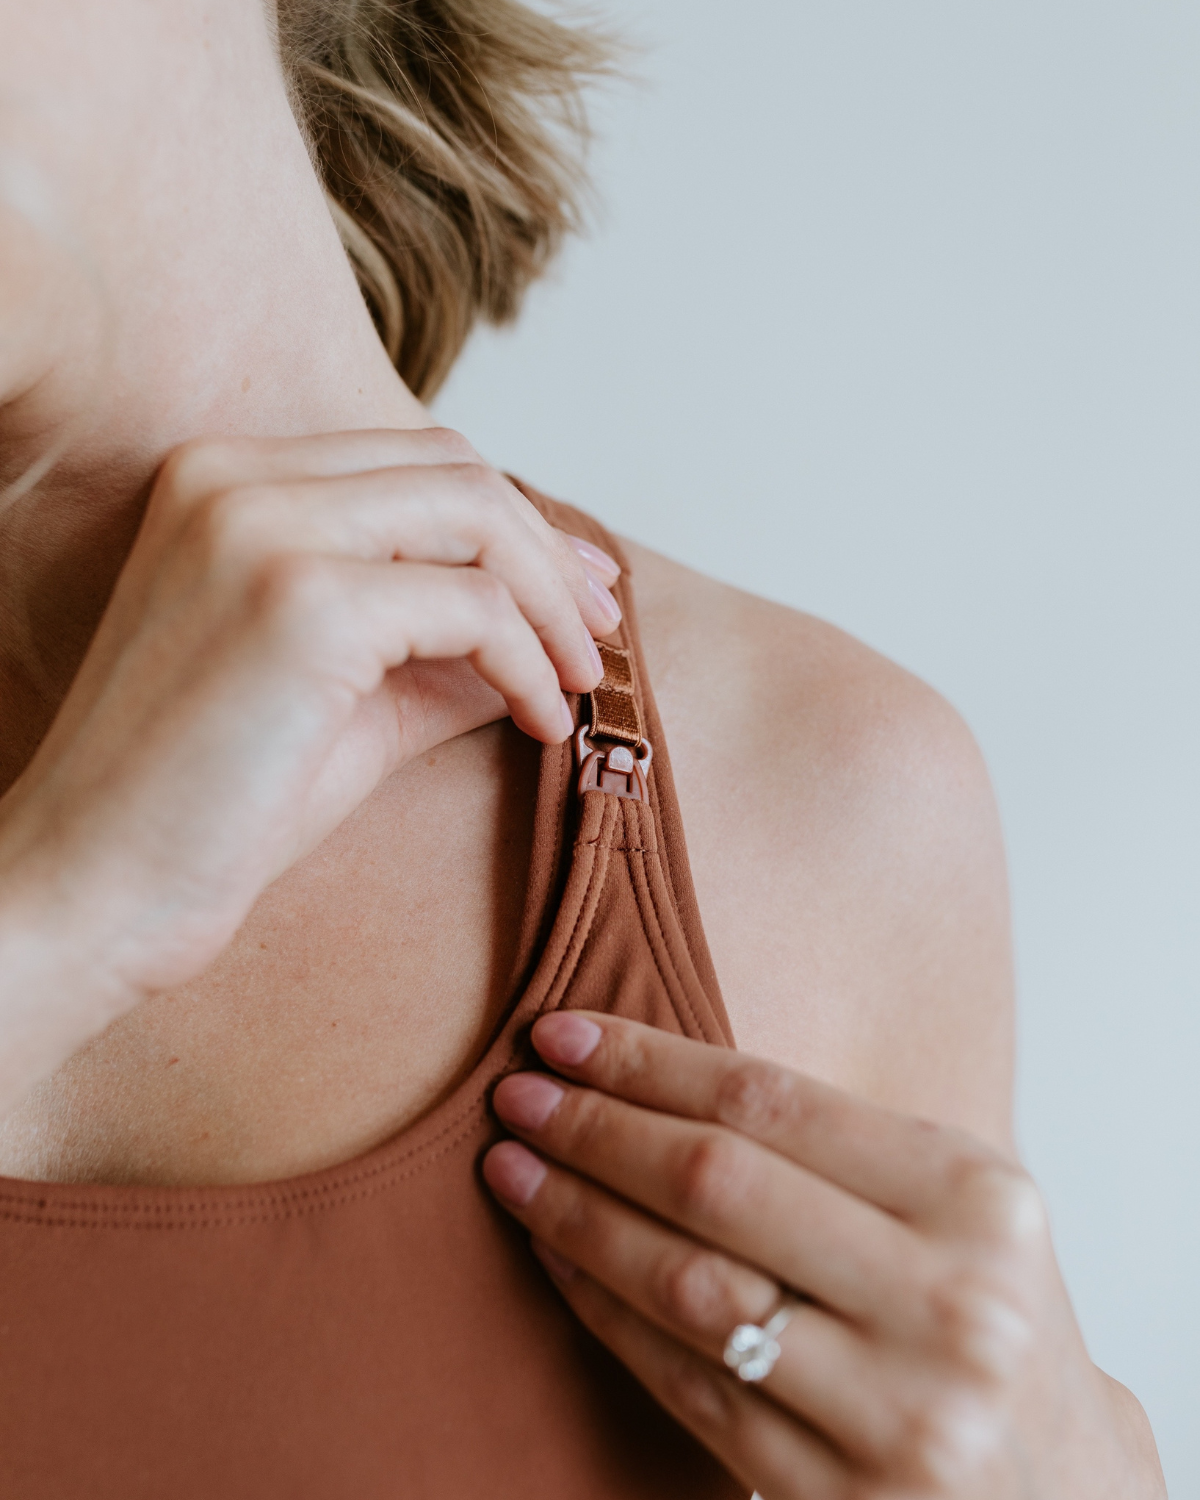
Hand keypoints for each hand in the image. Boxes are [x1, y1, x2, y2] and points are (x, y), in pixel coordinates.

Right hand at [0, 428, 619, 1097]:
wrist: (95, 892)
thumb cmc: (213, 808)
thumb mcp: (351, 700)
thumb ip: (444, 646)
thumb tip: (556, 627)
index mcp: (225, 483)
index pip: (415, 464)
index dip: (516, 525)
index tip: (579, 593)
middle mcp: (235, 480)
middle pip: (457, 472)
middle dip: (550, 553)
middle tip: (602, 637)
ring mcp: (262, 530)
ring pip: (476, 518)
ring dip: (551, 604)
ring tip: (578, 683)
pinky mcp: (301, 603)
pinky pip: (474, 608)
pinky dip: (528, 664)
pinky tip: (538, 725)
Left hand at [483, 1013, 1164, 1498]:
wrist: (1061, 1493)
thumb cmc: (985, 1315)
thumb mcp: (955, 1207)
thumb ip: (835, 1148)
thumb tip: (650, 1074)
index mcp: (978, 1198)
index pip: (771, 1101)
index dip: (648, 1060)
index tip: (564, 1032)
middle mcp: (948, 1302)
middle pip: (717, 1183)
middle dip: (595, 1129)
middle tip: (517, 1094)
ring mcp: (896, 1411)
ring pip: (686, 1285)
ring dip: (576, 1216)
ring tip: (510, 1168)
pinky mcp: (837, 1496)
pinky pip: (685, 1384)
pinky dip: (603, 1311)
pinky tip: (557, 1257)